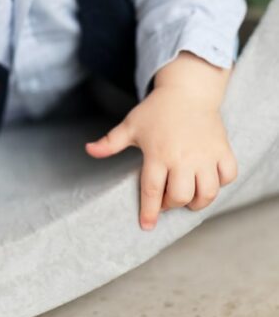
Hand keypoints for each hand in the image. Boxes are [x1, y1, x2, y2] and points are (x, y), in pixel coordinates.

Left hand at [84, 82, 237, 230]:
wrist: (187, 90)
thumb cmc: (156, 110)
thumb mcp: (131, 125)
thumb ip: (110, 143)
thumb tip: (88, 150)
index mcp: (158, 153)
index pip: (151, 190)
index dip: (149, 212)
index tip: (146, 226)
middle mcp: (183, 157)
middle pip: (180, 197)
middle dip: (171, 205)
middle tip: (167, 199)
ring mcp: (205, 155)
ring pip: (207, 193)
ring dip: (198, 201)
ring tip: (188, 195)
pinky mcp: (222, 150)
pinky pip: (228, 176)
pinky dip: (221, 183)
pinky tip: (208, 179)